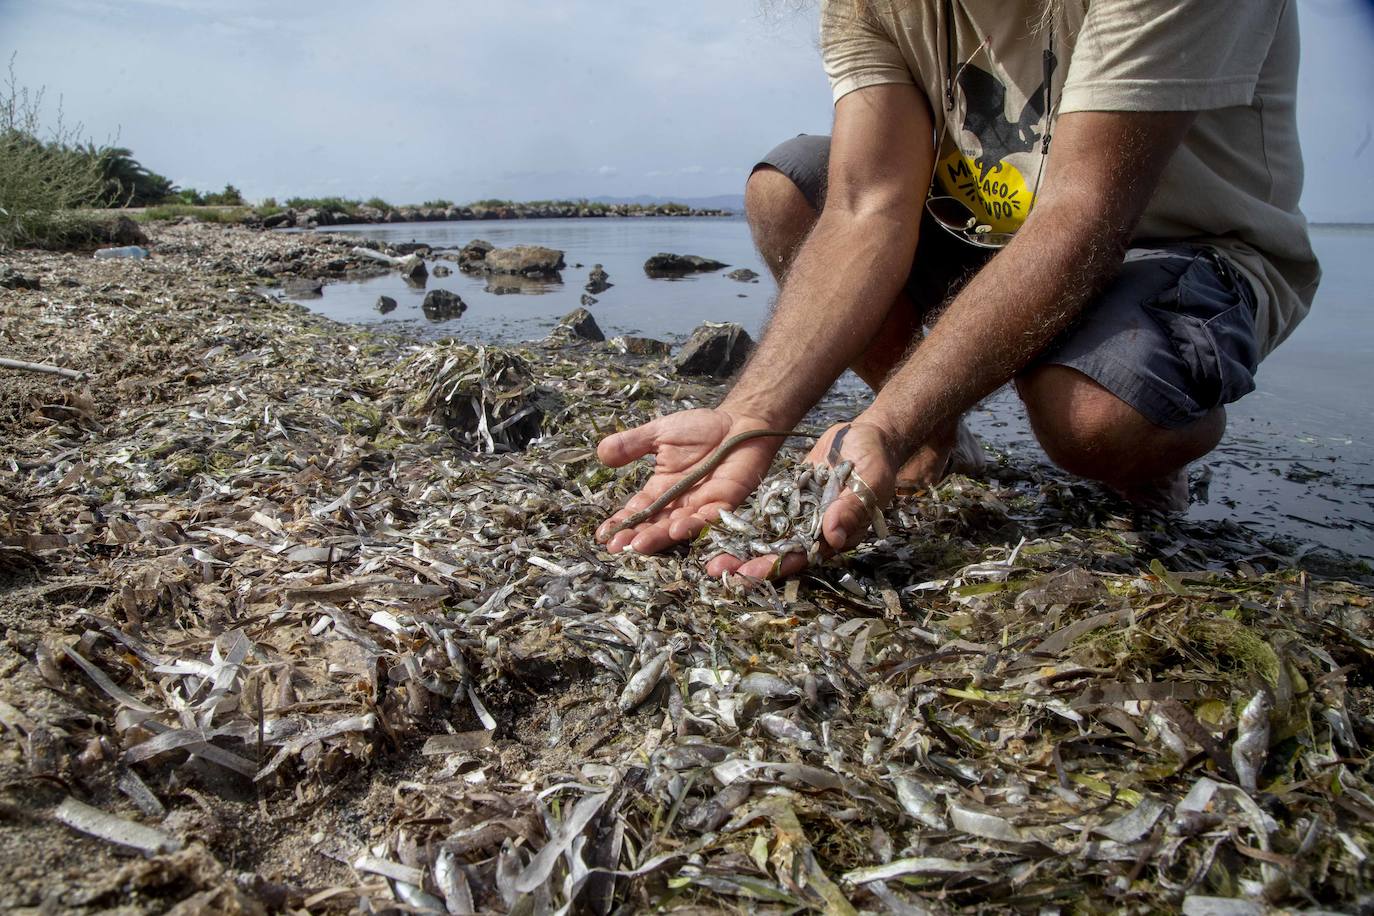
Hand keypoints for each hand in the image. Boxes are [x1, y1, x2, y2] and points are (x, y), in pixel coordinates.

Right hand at [595, 409, 783, 554]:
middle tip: (618, 547)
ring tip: (640, 544)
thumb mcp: (659, 433)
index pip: (637, 510)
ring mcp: (702, 504)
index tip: (603, 536)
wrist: (740, 422)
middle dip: (636, 536)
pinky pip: (710, 517)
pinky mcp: (726, 501)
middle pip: (655, 524)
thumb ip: (632, 444)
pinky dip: (695, 524)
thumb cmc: (701, 428)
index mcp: (661, 489)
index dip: (621, 522)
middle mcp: (679, 502)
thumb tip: (601, 454)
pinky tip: (678, 529)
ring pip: (678, 526)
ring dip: (660, 536)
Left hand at [705, 419, 897, 579]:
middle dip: (748, 564)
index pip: (804, 557)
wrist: (866, 437)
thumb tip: (833, 537)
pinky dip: (743, 524)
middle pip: (780, 553)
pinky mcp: (789, 500)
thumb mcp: (869, 482)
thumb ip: (851, 509)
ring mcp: (801, 517)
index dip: (777, 565)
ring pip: (767, 538)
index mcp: (838, 535)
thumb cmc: (875, 461)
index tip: (750, 572)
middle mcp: (816, 533)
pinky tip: (717, 529)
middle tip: (718, 570)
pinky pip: (764, 516)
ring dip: (740, 548)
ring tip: (711, 558)